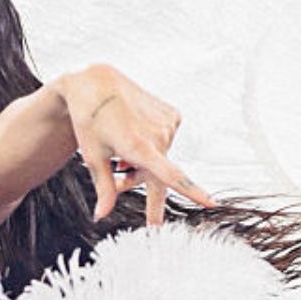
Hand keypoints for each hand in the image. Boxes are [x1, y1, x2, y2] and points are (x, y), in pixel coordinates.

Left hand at [57, 64, 214, 224]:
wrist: (96, 83)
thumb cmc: (90, 120)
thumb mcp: (93, 157)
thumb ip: (104, 188)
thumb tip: (101, 216)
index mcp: (139, 147)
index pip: (170, 175)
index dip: (191, 191)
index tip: (211, 203)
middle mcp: (158, 135)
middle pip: (158, 178)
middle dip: (141, 187)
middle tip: (127, 192)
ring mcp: (168, 124)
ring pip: (161, 160)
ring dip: (143, 165)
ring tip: (121, 154)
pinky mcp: (172, 115)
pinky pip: (165, 141)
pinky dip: (152, 146)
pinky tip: (136, 135)